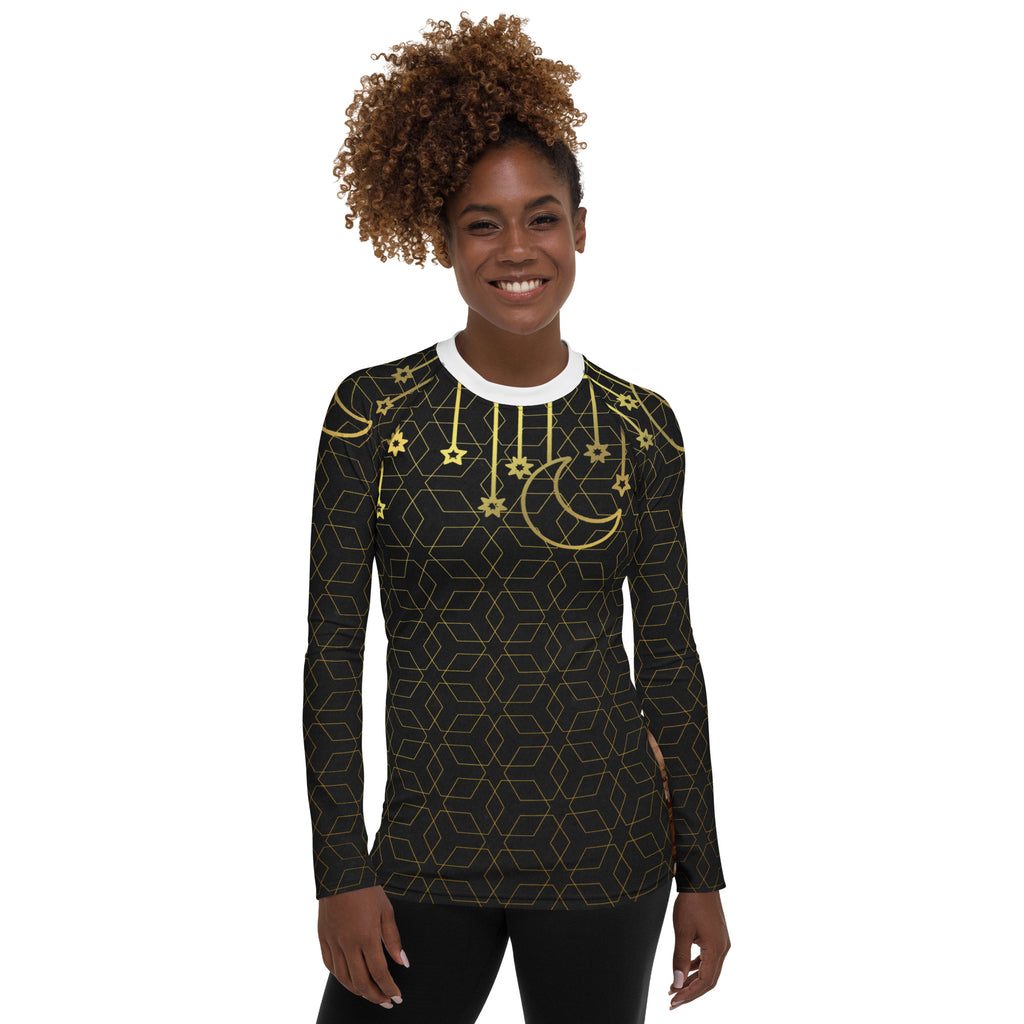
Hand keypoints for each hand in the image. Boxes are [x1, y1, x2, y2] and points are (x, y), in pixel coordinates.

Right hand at [318, 885, 409, 1009]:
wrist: (342, 874)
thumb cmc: (367, 890)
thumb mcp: (387, 911)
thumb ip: (393, 940)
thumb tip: (402, 963)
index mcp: (367, 937)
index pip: (379, 973)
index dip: (389, 989)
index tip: (397, 997)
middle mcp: (348, 944)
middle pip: (361, 982)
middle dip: (375, 996)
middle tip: (386, 1002)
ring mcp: (333, 942)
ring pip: (344, 978)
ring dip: (358, 991)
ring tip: (370, 994)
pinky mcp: (323, 938)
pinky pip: (330, 966)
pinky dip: (341, 977)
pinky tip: (350, 980)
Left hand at [666, 890, 729, 1009]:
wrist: (701, 881)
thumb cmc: (691, 903)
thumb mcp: (682, 932)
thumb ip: (680, 959)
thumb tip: (677, 983)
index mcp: (716, 949)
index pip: (704, 982)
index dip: (689, 995)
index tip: (673, 1002)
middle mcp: (723, 948)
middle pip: (709, 980)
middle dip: (691, 992)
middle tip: (673, 1001)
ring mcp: (722, 942)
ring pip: (709, 970)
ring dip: (693, 980)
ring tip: (676, 988)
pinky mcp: (717, 936)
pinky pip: (709, 959)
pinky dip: (697, 967)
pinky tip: (686, 970)